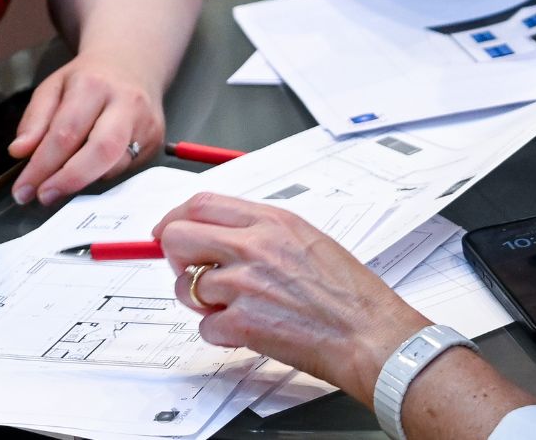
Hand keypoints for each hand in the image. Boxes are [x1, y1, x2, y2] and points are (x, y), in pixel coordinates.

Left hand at [8, 54, 164, 205]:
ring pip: (114, 165)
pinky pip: (126, 169)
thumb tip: (20, 152)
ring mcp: (145, 123)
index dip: (42, 166)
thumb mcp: (54, 86)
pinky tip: (89, 169)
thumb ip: (35, 119)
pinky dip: (102, 174)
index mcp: (93, 85)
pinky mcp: (155, 140)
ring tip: (61, 182)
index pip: (66, 132)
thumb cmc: (88, 79)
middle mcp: (125, 103)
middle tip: (44, 196)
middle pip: (101, 151)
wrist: (132, 64)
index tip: (24, 189)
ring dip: (83, 181)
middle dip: (69, 180)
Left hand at [152, 193, 423, 406]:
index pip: (201, 204)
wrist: (367, 332)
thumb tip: (218, 231)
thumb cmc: (346, 290)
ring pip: (186, 286)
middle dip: (172, 254)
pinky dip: (218, 331)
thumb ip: (259, 230)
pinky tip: (244, 329)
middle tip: (186, 269)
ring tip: (228, 305)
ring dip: (199, 299)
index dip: (176, 218)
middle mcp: (253, 246)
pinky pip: (206, 325)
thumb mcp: (304, 237)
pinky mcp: (243, 324)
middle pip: (179, 237)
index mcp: (270, 220)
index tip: (167, 229)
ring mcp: (245, 285)